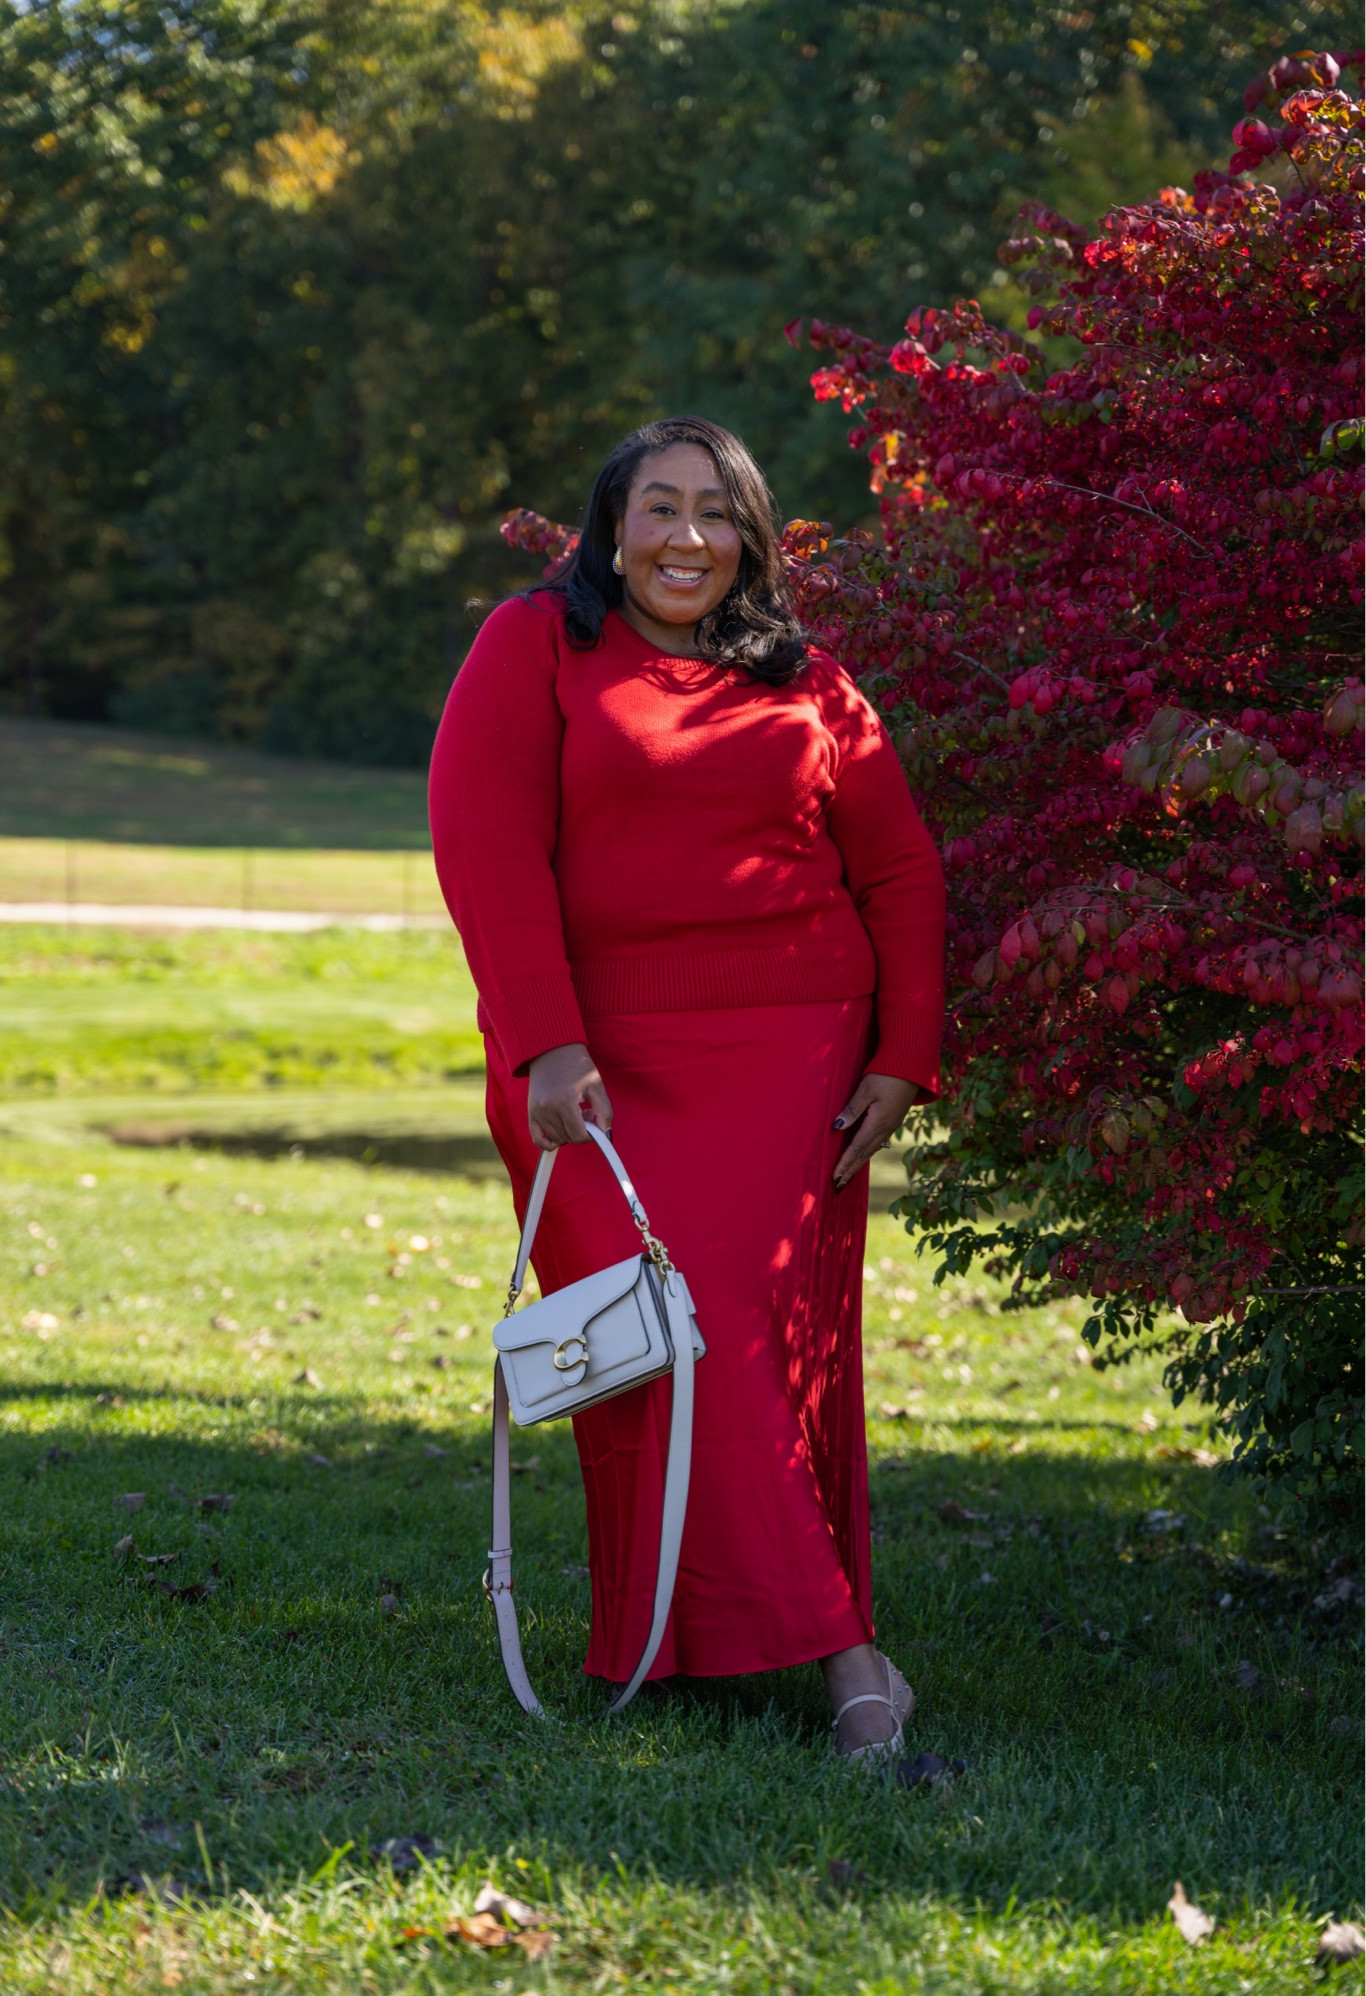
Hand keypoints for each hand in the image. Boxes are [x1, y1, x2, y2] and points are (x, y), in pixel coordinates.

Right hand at [526, 1042, 612, 1150]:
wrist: (552, 1049)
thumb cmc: (576, 1065)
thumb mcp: (596, 1085)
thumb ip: (604, 1111)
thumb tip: (606, 1135)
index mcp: (565, 1101)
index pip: (579, 1134)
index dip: (592, 1134)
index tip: (596, 1124)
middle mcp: (547, 1109)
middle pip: (569, 1138)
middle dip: (581, 1131)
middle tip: (586, 1114)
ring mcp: (537, 1111)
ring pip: (557, 1139)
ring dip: (568, 1132)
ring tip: (573, 1114)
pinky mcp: (531, 1112)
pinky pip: (537, 1138)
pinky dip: (549, 1142)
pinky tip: (559, 1135)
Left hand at [832, 1071, 919, 1190]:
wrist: (911, 1068)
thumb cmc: (886, 1075)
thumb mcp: (865, 1090)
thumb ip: (852, 1110)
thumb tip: (836, 1127)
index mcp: (877, 1123)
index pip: (856, 1149)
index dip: (845, 1164)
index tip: (834, 1178)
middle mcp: (885, 1129)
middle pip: (864, 1155)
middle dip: (850, 1170)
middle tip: (838, 1186)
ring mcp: (890, 1126)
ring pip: (871, 1150)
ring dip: (858, 1164)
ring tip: (847, 1176)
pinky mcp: (892, 1121)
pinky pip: (877, 1143)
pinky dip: (866, 1153)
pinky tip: (861, 1156)